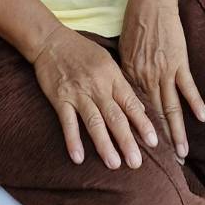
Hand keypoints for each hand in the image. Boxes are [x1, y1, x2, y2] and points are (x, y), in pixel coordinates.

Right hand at [32, 24, 157, 168]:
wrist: (51, 40)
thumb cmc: (82, 51)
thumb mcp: (107, 61)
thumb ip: (122, 85)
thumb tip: (139, 108)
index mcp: (112, 77)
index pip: (131, 103)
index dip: (142, 123)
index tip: (154, 142)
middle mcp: (97, 86)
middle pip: (115, 116)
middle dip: (126, 140)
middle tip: (136, 163)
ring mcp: (78, 93)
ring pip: (94, 121)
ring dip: (104, 144)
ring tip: (114, 164)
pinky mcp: (60, 98)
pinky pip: (67, 121)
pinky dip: (73, 139)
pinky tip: (78, 158)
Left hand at [120, 0, 204, 158]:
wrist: (150, 2)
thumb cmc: (135, 23)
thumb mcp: (123, 50)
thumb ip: (126, 73)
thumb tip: (127, 93)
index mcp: (130, 76)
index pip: (136, 112)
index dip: (142, 134)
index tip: (146, 152)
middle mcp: (146, 78)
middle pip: (154, 116)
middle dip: (162, 142)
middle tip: (169, 165)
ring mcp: (163, 71)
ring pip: (171, 108)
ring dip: (177, 132)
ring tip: (182, 153)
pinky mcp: (178, 62)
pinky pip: (187, 87)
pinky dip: (195, 102)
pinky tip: (201, 118)